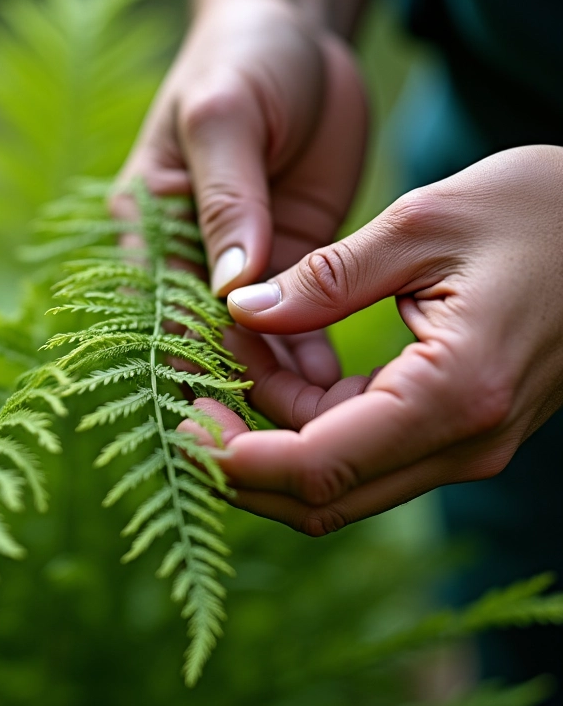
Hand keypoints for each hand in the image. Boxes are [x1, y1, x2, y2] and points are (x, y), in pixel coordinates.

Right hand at [116, 0, 366, 387]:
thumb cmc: (242, 60)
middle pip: (210, 341)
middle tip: (293, 429)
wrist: (298, 35)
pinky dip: (312, 356)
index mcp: (149, 227)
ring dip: (285, 381)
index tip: (223, 410)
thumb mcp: (224, 117)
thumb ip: (225, 202)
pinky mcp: (287, 262)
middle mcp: (189, 258)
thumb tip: (229, 290)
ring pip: (256, 343)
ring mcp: (242, 266)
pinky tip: (338, 384)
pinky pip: (297, 323)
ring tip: (326, 417)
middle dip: (245, 384)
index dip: (189, 362)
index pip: (160, 312)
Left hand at [182, 146, 562, 534]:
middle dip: (240, 460)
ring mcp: (461, 443)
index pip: (317, 468)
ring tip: (231, 353)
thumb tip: (242, 310)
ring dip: (269, 431)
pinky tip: (275, 362)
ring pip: (335, 478)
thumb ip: (326, 278)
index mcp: (452, 394)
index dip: (234, 458)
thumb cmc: (541, 209)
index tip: (179, 421)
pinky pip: (360, 447)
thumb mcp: (423, 224)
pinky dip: (305, 418)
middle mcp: (460, 442)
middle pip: (320, 496)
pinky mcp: (452, 428)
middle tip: (186, 399)